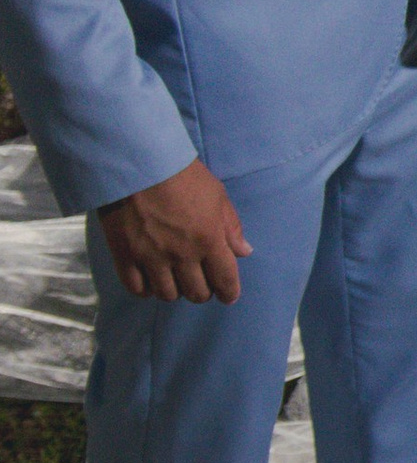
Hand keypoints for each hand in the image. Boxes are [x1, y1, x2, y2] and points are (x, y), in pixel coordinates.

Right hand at [97, 158, 252, 303]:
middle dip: (203, 293)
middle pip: (196, 292)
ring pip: (167, 294)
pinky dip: (146, 290)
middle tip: (202, 286)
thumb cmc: (184, 177)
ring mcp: (151, 257)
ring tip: (176, 282)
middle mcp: (181, 254)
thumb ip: (231, 227)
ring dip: (175, 292)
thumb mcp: (218, 197)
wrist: (140, 166)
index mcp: (209, 240)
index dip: (229, 293)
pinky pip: (136, 288)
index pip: (225, 279)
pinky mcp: (125, 256)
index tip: (228, 297)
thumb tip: (244, 252)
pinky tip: (151, 283)